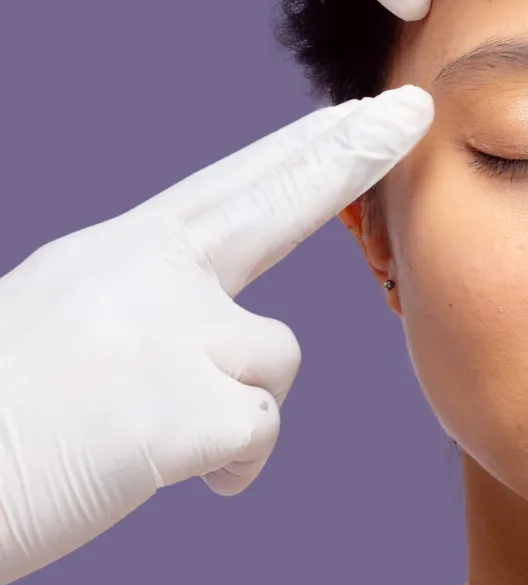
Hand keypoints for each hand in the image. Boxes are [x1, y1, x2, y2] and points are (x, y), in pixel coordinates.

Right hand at [0, 86, 432, 584]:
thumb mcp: (61, 317)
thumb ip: (145, 296)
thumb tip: (215, 312)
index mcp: (116, 251)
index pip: (230, 186)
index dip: (302, 149)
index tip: (361, 112)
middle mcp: (148, 275)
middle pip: (278, 201)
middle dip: (354, 152)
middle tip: (409, 110)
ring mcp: (169, 335)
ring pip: (278, 357)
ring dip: (242, 402)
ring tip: (153, 435)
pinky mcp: (182, 411)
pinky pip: (259, 433)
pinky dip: (232, 467)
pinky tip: (172, 474)